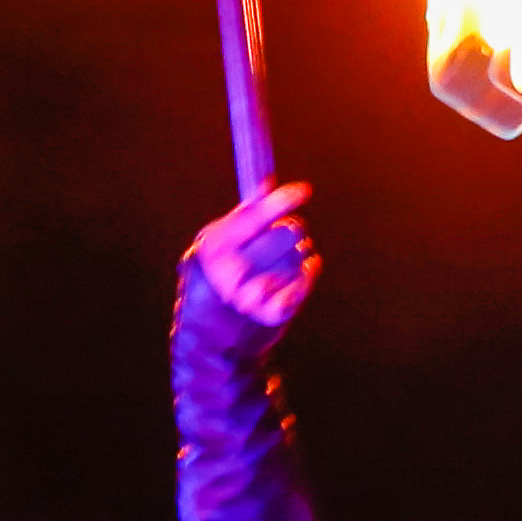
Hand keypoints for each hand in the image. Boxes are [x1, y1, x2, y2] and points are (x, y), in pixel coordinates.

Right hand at [189, 182, 318, 333]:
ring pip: (300, 254)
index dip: (282, 201)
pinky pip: (306, 277)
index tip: (304, 190)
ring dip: (299, 253)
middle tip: (283, 237)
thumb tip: (265, 186)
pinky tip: (294, 277)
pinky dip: (306, 273)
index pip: (256, 217)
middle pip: (288, 232)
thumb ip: (244, 216)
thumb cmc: (221, 276)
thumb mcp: (220, 242)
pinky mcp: (273, 313)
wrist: (214, 334)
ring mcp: (252, 296)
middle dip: (292, 230)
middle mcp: (232, 272)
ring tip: (281, 263)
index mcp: (215, 248)